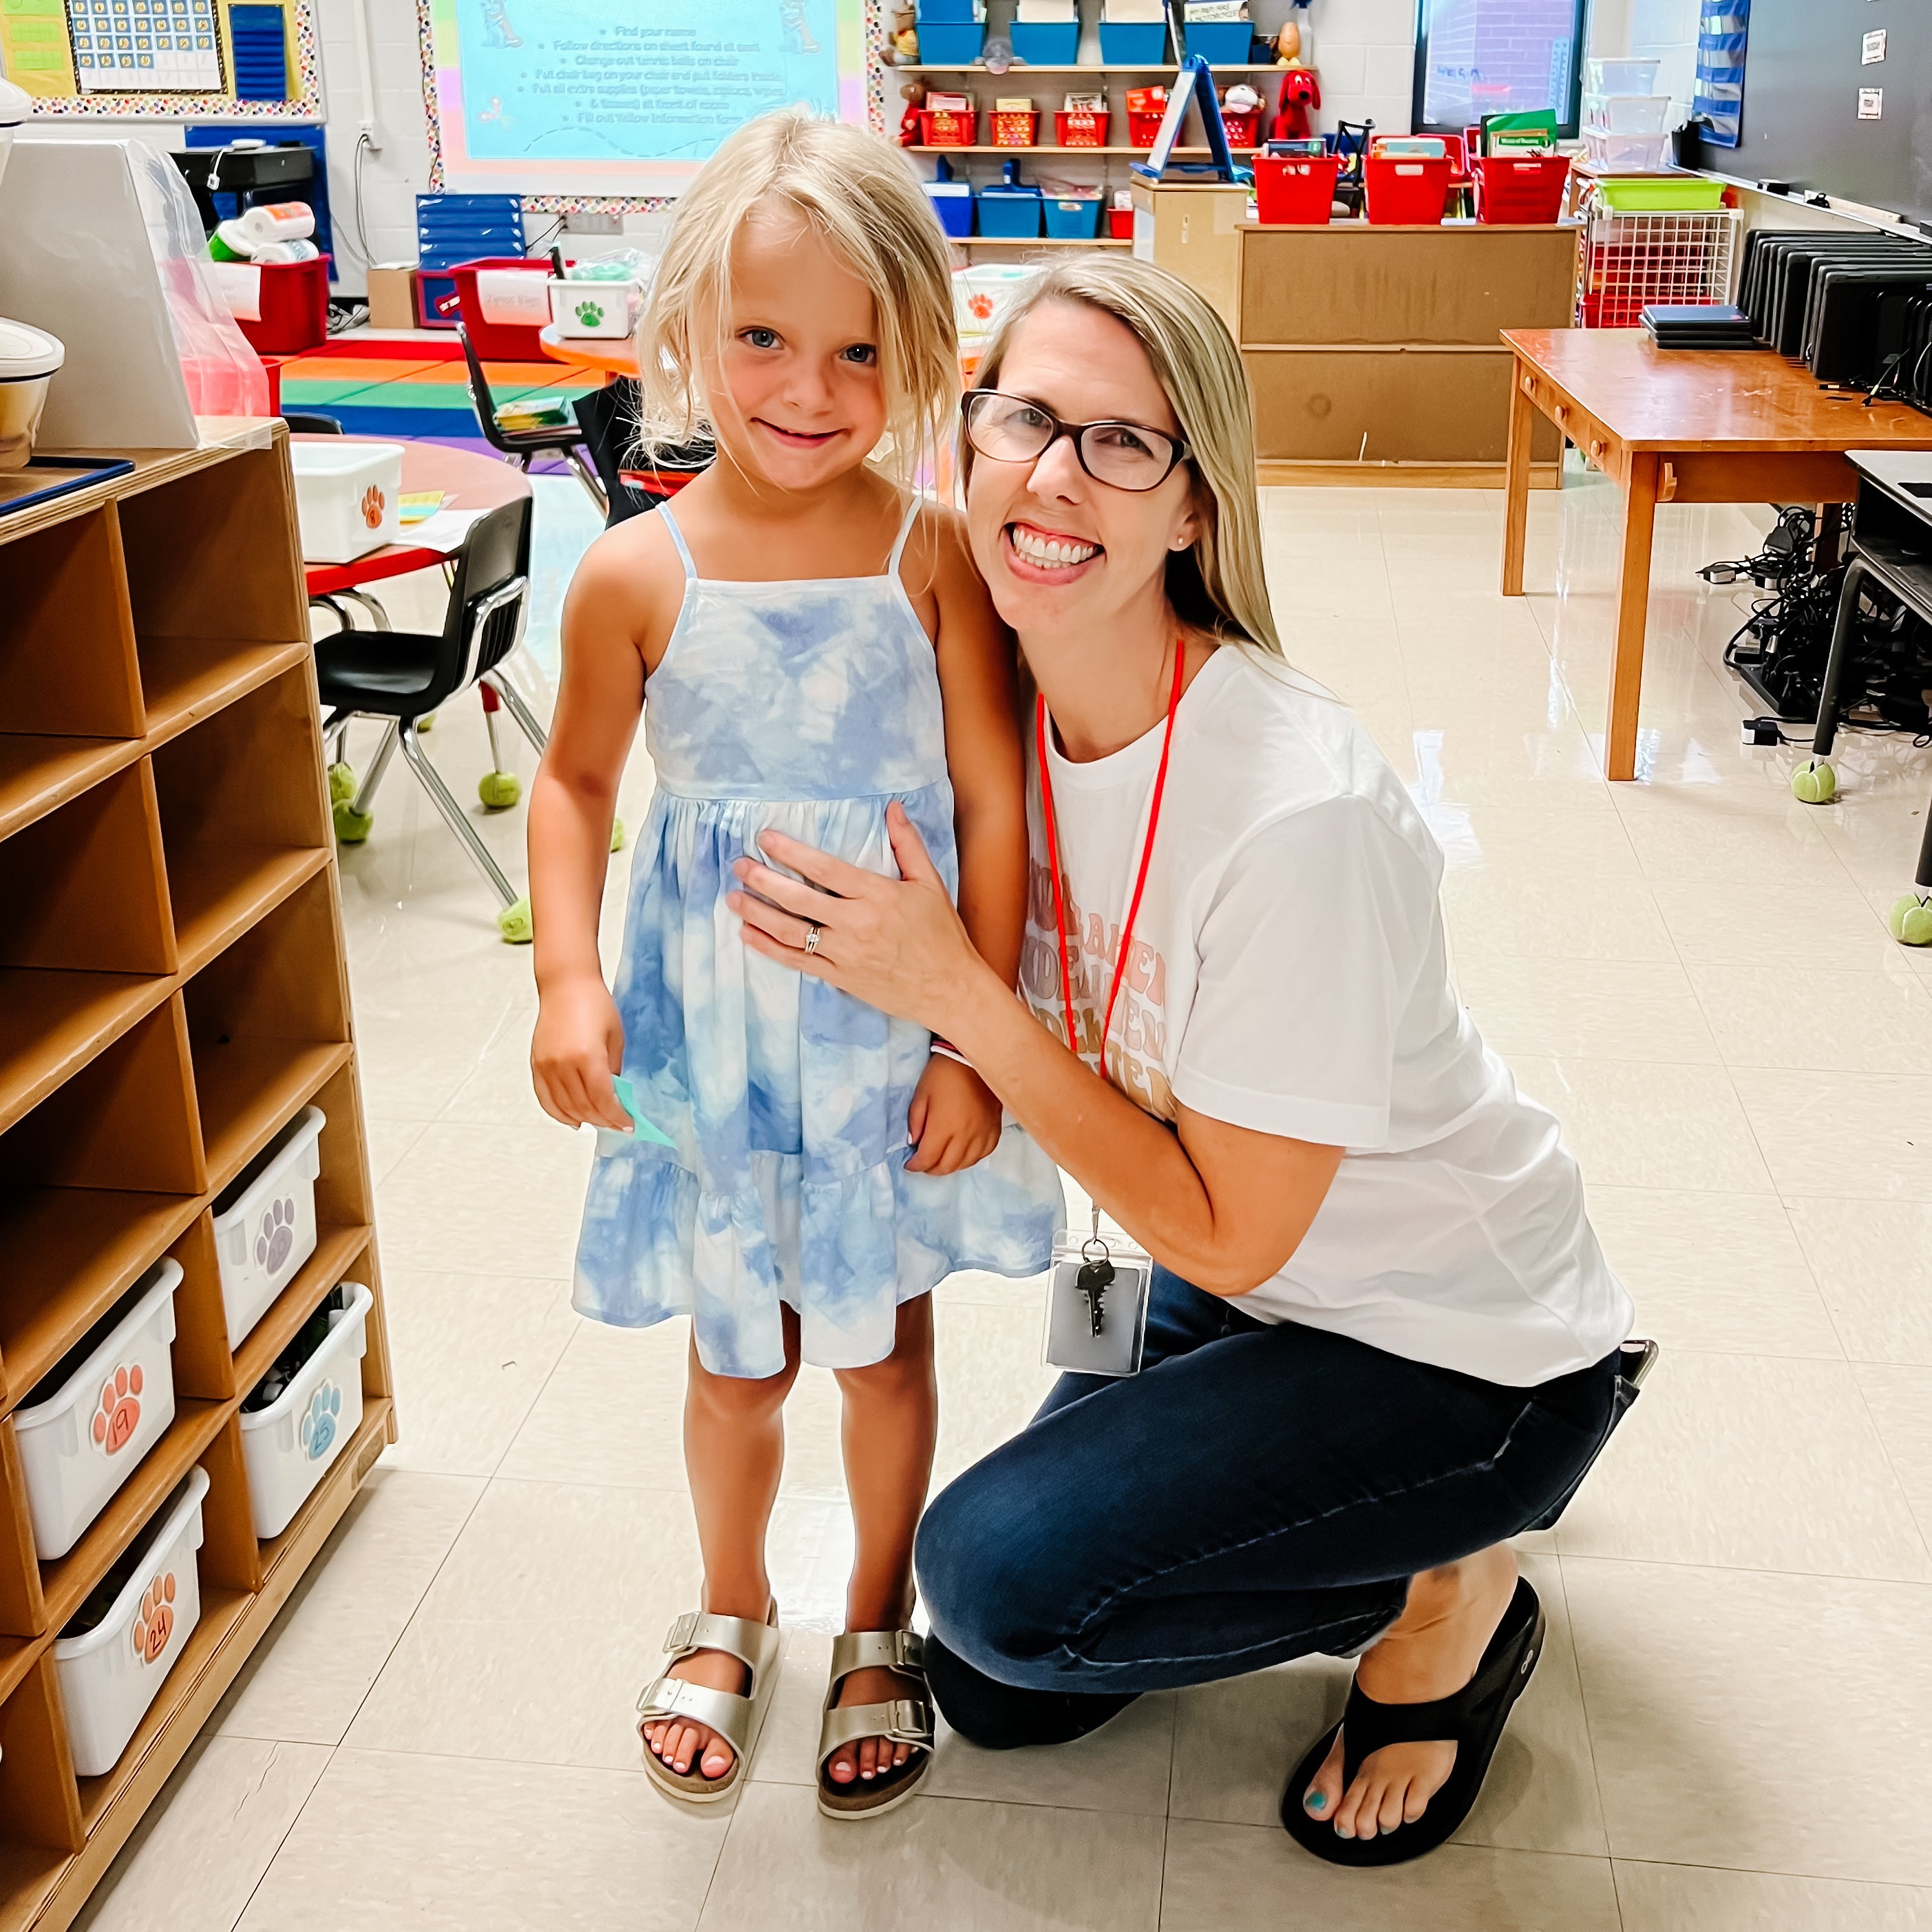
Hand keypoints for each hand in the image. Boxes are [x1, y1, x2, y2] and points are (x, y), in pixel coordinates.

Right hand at [531, 973, 630, 1131]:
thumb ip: (614, 1070)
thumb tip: (615, 1096)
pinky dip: (558, 1113)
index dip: (617, 1117)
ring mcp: (547, 1066)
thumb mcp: (615, 1038)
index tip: (628, 1125)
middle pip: (584, 1107)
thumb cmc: (595, 1004)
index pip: (603, 1100)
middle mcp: (563, 1065)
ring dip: (583, 1119)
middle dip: (603, 1120)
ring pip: (564, 1107)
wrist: (566, 985)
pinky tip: (573, 1119)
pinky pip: (545, 1098)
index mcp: (588, 1057)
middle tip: (617, 1125)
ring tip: (599, 1122)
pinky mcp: (536, 1064)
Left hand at [726, 802, 997, 1036]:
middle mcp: (857, 924)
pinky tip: (748, 934)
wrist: (950, 989)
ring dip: (757, 914)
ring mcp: (845, 954)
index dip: (791, 852)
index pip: (824, 869)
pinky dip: (769, 948)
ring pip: (791, 932)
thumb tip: (892, 808)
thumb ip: (907, 844)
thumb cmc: (942, 935)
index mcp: (877, 896)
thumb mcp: (929, 884)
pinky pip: (797, 962)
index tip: (765, 838)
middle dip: (763, 880)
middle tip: (738, 865)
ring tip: (732, 898)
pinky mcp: (840, 978)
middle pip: (798, 899)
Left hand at [906, 1054, 1002, 1174]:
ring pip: (966, 1163)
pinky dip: (971, 1158)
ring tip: (941, 1160)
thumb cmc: (943, 1075)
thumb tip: (914, 1143)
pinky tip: (963, 1153)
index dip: (916, 1165)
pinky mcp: (994, 1129)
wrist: (972, 1059)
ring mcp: (982, 1133)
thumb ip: (915, 1123)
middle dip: (931, 1169)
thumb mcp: (921, 1095)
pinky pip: (984, 1154)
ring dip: (951, 1166)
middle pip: (947, 1166)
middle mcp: (964, 1135)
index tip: (910, 1164)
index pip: (928, 1158)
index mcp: (943, 1127)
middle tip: (923, 1164)